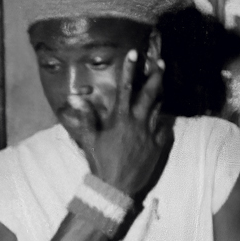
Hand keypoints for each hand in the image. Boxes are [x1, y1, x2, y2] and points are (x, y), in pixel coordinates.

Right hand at [70, 36, 171, 203]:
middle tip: (160, 62)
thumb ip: (86, 116)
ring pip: (159, 108)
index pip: (126, 88)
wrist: (115, 187)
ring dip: (160, 94)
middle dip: (156, 76)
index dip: (130, 69)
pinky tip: (163, 117)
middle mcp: (138, 122)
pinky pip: (164, 129)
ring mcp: (150, 134)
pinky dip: (163, 121)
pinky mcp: (157, 146)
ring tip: (161, 84)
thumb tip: (75, 97)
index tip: (134, 53)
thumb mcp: (89, 138)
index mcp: (121, 118)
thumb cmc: (100, 162)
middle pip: (151, 93)